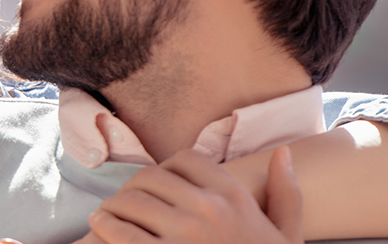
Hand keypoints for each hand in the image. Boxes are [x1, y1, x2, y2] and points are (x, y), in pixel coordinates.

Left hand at [77, 148, 301, 243]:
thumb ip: (286, 194)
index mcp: (235, 197)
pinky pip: (120, 232)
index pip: (185, 159)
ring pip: (130, 200)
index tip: (159, 185)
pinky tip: (100, 227)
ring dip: (114, 205)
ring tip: (107, 213)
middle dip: (135, 186)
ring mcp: (183, 235)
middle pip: (151, 176)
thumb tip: (283, 153)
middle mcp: (209, 209)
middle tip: (128, 200)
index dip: (167, 169)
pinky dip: (104, 225)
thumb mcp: (287, 238)